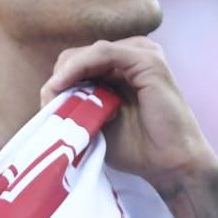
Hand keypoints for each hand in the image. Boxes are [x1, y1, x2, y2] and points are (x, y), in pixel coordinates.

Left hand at [40, 38, 217, 192]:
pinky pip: (103, 53)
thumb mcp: (97, 122)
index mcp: (121, 68)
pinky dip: (79, 67)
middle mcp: (132, 55)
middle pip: (80, 54)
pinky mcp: (148, 60)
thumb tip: (47, 93)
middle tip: (49, 104)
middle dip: (60, 77)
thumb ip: (77, 105)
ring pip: (89, 52)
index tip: (45, 105)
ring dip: (66, 74)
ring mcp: (142, 54)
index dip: (59, 81)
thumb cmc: (138, 148)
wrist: (172, 164)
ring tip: (54, 97)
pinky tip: (63, 84)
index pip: (78, 62)